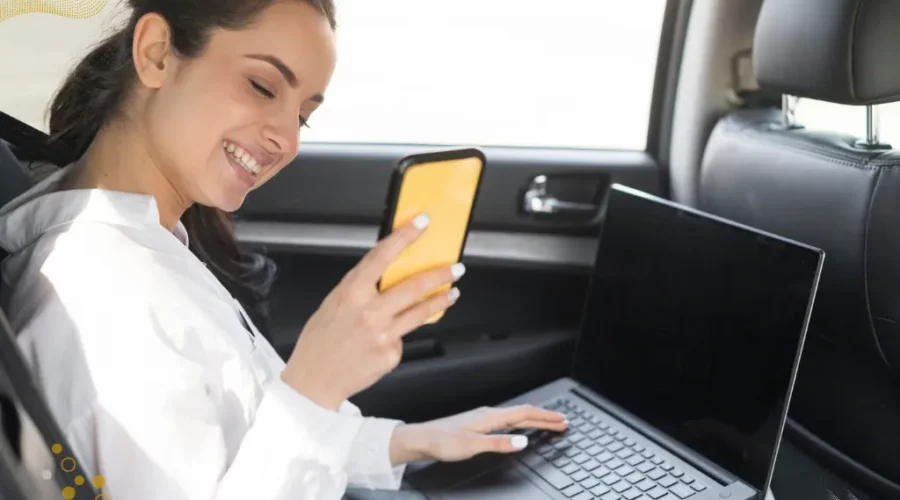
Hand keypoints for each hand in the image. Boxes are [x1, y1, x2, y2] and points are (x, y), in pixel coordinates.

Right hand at [281, 213, 464, 409]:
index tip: (421, 223)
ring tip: (452, 293)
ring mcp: (383, 334)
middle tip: (456, 268)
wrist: (314, 382)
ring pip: (421, 311)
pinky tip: (392, 338)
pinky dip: (402, 334)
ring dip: (440, 300)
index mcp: (351, 292)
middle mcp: (369, 311)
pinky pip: (404, 337)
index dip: (405, 237)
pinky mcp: (391, 354)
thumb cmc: (320, 341)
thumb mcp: (333, 304)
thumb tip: (387, 274)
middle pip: (414, 285)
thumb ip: (360, 289)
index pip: (382, 255)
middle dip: (440, 275)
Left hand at [389, 405, 568, 463]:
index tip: (562, 420)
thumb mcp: (472, 446)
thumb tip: (523, 441)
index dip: (545, 417)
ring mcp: (483, 419)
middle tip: (563, 421)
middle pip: (523, 413)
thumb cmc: (442, 441)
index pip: (525, 414)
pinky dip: (521, 423)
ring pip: (515, 417)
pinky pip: (507, 421)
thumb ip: (499, 443)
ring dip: (534, 420)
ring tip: (548, 423)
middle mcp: (488, 414)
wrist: (420, 439)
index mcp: (490, 417)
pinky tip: (519, 427)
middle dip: (544, 417)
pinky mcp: (477, 425)